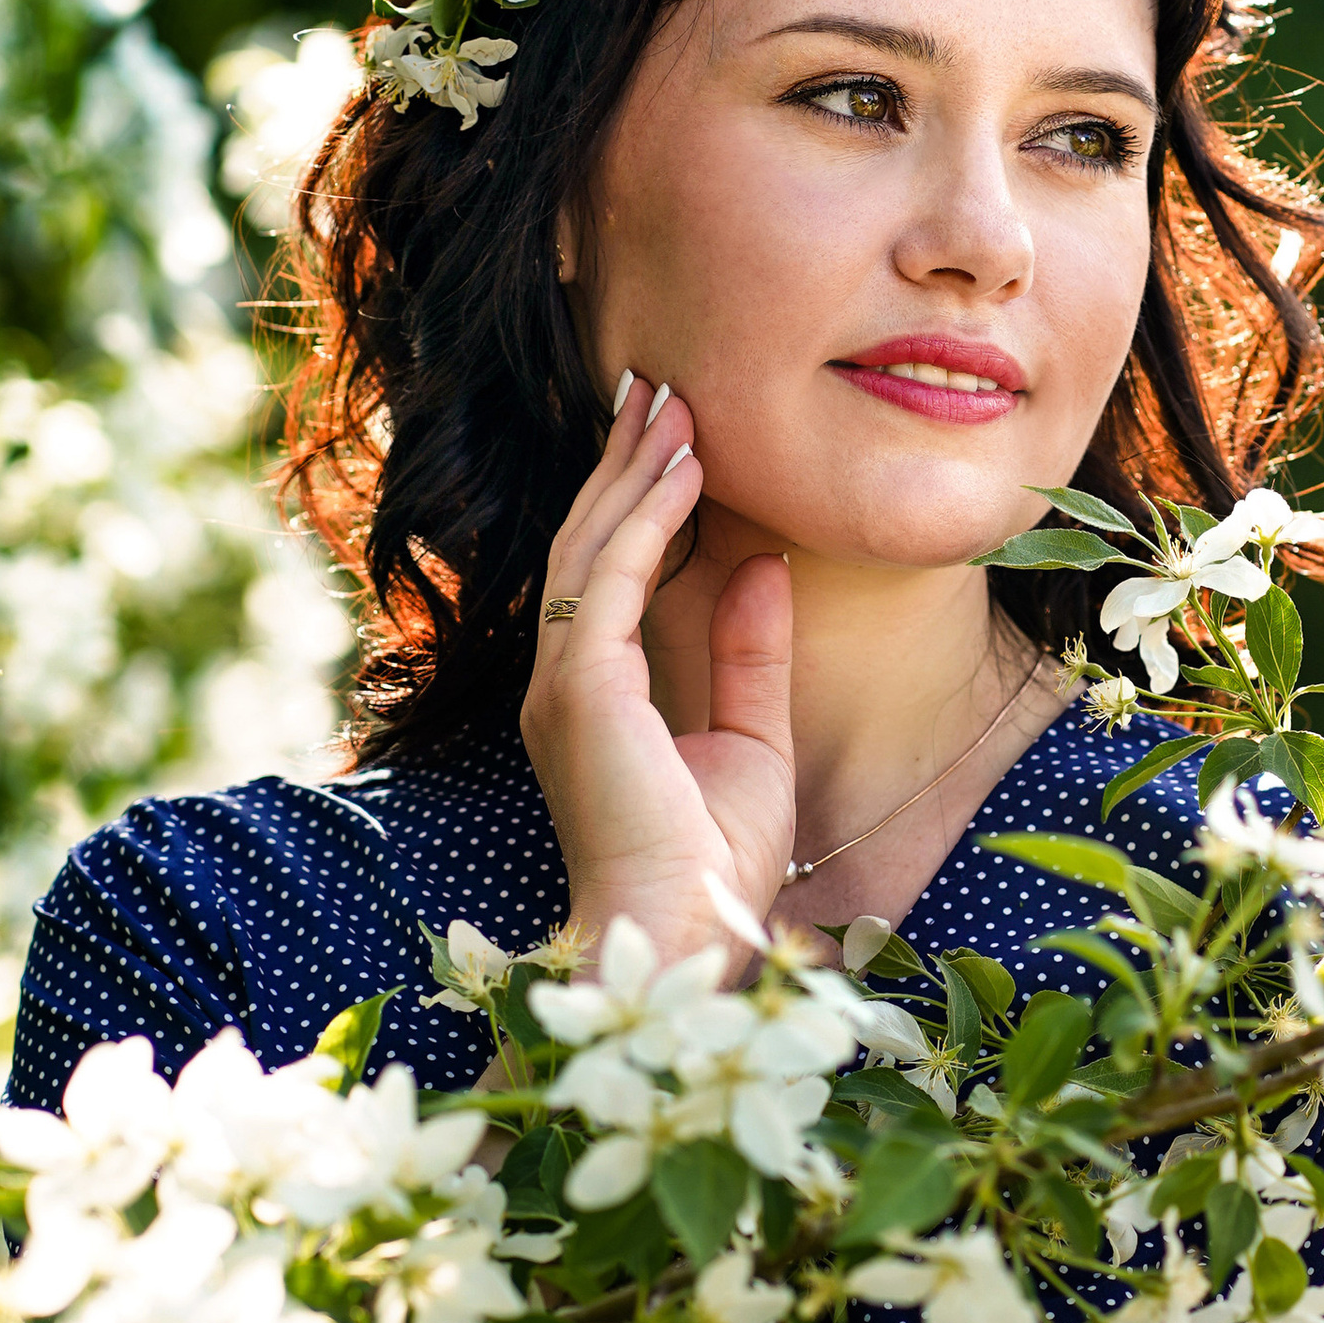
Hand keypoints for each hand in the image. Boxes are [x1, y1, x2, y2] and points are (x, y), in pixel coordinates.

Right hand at [519, 371, 796, 964]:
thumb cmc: (710, 864)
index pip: (607, 568)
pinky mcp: (581, 688)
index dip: (635, 496)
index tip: (670, 432)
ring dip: (634, 468)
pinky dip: (647, 518)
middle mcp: (563, 678)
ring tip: (672, 402)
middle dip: (622, 459)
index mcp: (593, 692)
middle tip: (656, 385)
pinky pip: (611, 577)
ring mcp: (563, 681)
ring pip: (593, 544)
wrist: (684, 937)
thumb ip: (749, 654)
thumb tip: (761, 565)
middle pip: (589, 539)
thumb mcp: (751, 739)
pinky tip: (684, 469)